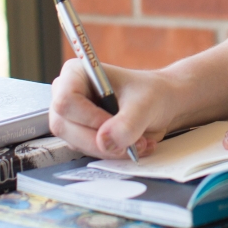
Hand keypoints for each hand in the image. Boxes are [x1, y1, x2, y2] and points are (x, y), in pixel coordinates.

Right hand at [48, 58, 180, 159]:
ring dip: (109, 149)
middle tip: (132, 142)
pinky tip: (133, 145)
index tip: (114, 125)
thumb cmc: (152, 93)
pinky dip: (112, 153)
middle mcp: (67, 93)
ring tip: (139, 142)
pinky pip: (87, 151)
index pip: (66, 101)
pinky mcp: (80, 135)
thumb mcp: (145, 105)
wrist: (162, 104)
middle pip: (65, 126)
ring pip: (76, 143)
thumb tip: (104, 141)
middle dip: (100, 140)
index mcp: (76, 73)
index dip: (88, 118)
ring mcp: (72, 116)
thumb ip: (127, 123)